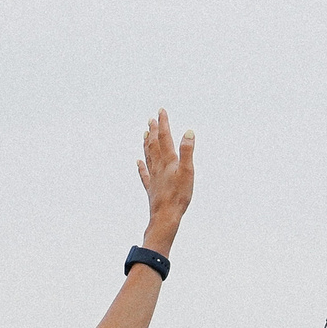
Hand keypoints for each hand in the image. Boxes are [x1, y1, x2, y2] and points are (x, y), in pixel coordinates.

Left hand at [136, 109, 194, 237]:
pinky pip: (145, 174)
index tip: (161, 111)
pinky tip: (138, 161)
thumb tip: (188, 132)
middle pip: (154, 145)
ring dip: (146, 144)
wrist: (165, 216)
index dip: (163, 123)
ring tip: (144, 133)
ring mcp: (154, 177)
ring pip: (148, 156)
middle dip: (153, 131)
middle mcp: (159, 166)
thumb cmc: (179, 196)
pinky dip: (141, 166)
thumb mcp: (188, 172)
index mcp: (168, 161)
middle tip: (151, 119)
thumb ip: (187, 152)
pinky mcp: (152, 189)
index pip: (165, 138)